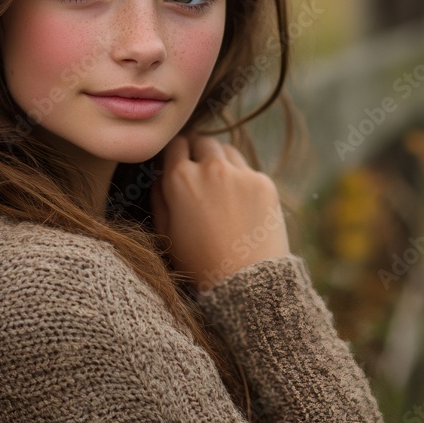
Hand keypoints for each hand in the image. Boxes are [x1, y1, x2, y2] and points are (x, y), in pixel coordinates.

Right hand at [150, 132, 290, 293]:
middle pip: (202, 141)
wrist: (246, 283)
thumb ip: (159, 197)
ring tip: (220, 188)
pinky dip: (242, 180)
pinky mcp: (264, 183)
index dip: (175, 152)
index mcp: (180, 179)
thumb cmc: (199, 263)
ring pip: (227, 151)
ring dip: (220, 161)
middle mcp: (210, 168)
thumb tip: (160, 174)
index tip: (178, 162)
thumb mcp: (166, 233)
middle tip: (199, 172)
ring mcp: (240, 173)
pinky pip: (248, 170)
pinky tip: (240, 204)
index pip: (175, 144)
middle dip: (198, 151)